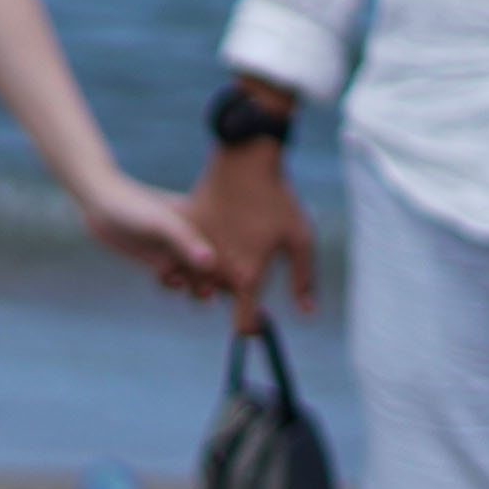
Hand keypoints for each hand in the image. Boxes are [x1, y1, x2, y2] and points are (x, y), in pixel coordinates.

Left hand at [68, 169, 227, 299]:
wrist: (98, 204)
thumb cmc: (132, 206)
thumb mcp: (161, 222)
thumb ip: (185, 241)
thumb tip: (210, 263)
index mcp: (201, 219)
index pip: (224, 246)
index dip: (231, 264)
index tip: (236, 279)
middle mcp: (190, 235)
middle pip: (211, 263)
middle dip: (215, 279)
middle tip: (214, 292)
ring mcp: (173, 248)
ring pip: (192, 273)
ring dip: (196, 284)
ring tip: (202, 294)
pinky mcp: (157, 259)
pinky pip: (172, 277)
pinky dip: (175, 283)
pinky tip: (172, 283)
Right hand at [189, 138, 323, 329]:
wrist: (244, 161)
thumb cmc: (278, 199)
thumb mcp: (301, 238)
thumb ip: (303, 279)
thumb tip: (307, 312)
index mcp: (247, 276)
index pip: (244, 324)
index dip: (252, 327)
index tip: (259, 320)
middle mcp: (217, 270)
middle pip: (222, 299)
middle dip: (235, 290)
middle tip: (252, 260)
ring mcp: (195, 251)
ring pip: (199, 279)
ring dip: (211, 274)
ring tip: (231, 249)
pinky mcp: (183, 233)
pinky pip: (181, 258)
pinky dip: (192, 255)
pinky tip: (210, 238)